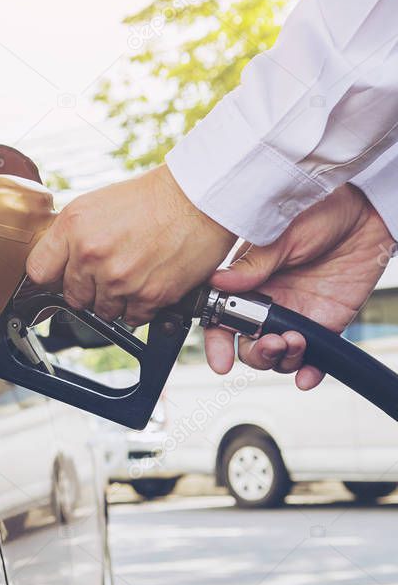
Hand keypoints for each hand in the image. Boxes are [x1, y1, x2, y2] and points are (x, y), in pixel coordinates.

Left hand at [26, 164, 236, 324]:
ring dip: (113, 300)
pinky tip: (145, 283)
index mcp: (73, 229)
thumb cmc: (149, 199)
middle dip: (87, 288)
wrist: (197, 201)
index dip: (51, 275)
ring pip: (101, 311)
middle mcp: (92, 256)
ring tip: (130, 274)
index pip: (38, 272)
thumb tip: (55, 263)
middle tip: (107, 270)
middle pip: (72, 297)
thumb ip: (69, 235)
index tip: (59, 275)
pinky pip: (130, 319)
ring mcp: (119, 280)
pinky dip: (137, 307)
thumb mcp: (94, 204)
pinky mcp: (148, 297)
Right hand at [204, 185, 394, 388]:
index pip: (221, 317)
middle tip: (273, 343)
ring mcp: (296, 314)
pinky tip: (308, 375)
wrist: (366, 211)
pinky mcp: (326, 322)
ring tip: (297, 342)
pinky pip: (315, 357)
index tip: (221, 360)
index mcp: (247, 280)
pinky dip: (309, 372)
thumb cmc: (317, 209)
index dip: (217, 342)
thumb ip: (253, 264)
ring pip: (277, 355)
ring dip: (282, 360)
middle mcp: (267, 301)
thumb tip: (219, 283)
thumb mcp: (280, 234)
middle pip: (247, 344)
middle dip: (256, 353)